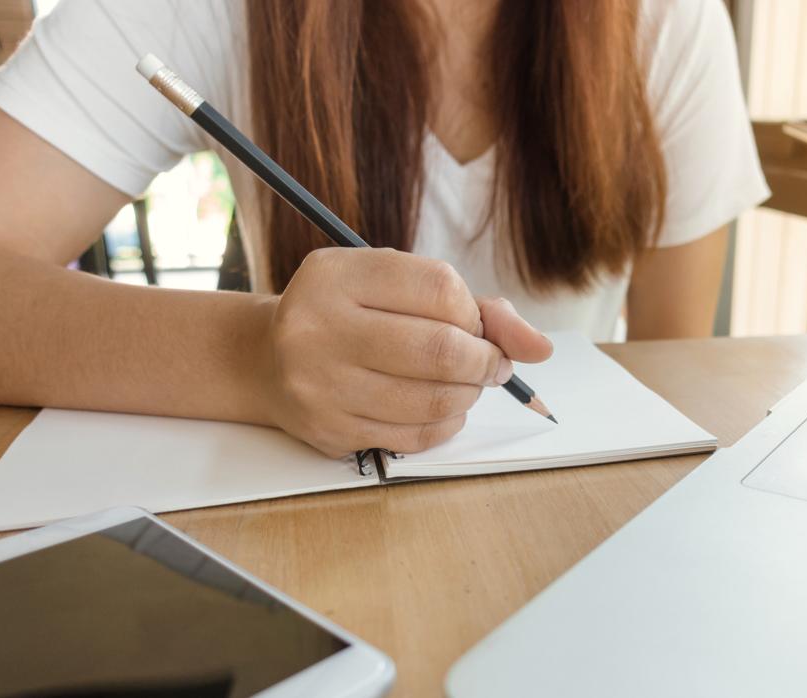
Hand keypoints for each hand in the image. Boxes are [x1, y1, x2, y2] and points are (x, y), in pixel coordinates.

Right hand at [256, 247, 552, 456]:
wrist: (267, 359)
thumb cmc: (350, 315)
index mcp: (337, 274)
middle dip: (485, 361)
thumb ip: (473, 306)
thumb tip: (538, 347)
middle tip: (490, 363)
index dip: (475, 312)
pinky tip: (438, 406)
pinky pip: (415, 436)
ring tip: (464, 383)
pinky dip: (445, 422)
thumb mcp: (395, 286)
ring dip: (469, 394)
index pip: (441, 288)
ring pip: (434, 399)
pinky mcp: (328, 430)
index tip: (475, 324)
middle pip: (442, 350)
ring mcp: (319, 384)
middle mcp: (318, 326)